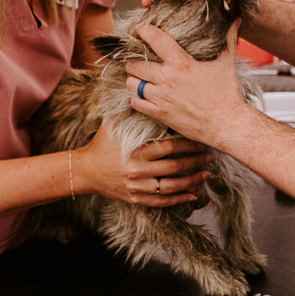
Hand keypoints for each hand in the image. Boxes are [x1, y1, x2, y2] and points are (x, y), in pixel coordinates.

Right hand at [74, 123, 211, 206]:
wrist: (85, 170)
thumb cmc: (101, 144)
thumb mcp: (113, 124)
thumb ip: (131, 112)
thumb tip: (146, 94)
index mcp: (136, 150)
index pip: (169, 146)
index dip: (188, 144)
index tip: (200, 140)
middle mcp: (137, 170)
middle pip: (174, 166)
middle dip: (195, 161)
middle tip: (209, 156)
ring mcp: (137, 187)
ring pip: (171, 187)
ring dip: (192, 181)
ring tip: (206, 174)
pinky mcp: (136, 199)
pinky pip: (161, 202)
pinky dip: (179, 199)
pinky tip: (193, 194)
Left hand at [124, 20, 252, 147]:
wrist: (226, 123)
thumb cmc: (227, 94)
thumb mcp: (226, 63)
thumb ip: (228, 39)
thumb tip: (235, 21)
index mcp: (181, 64)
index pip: (155, 40)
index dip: (144, 31)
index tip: (141, 30)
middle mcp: (168, 79)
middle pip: (135, 64)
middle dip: (134, 59)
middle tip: (138, 59)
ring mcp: (162, 98)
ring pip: (132, 84)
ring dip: (133, 79)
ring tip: (139, 77)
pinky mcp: (160, 114)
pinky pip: (136, 103)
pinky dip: (136, 98)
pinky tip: (143, 95)